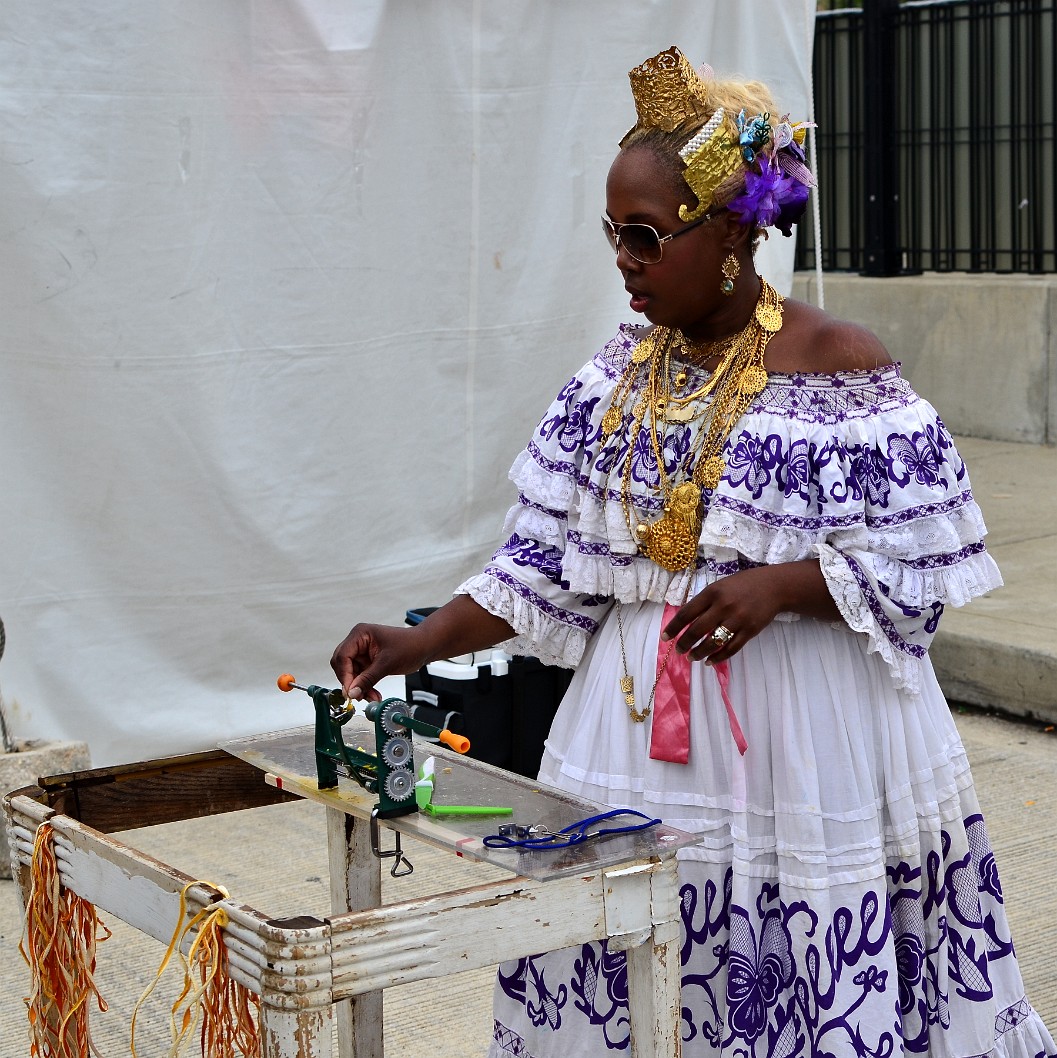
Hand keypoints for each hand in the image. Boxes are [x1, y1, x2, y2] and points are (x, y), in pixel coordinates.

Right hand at [330, 624, 429, 701]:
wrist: (424, 647)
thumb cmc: (410, 646)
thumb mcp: (387, 663)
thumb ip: (368, 678)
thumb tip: (352, 692)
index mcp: (360, 634)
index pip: (342, 655)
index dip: (344, 674)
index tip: (349, 691)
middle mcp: (358, 641)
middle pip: (342, 665)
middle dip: (350, 682)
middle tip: (357, 696)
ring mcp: (362, 652)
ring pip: (351, 674)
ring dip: (359, 687)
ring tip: (371, 698)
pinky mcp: (368, 661)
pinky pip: (360, 677)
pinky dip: (365, 687)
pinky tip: (373, 695)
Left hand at [661, 561, 836, 663]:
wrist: (774, 587)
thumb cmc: (742, 585)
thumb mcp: (719, 586)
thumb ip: (704, 601)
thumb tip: (685, 620)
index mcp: (712, 593)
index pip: (687, 613)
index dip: (674, 627)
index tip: (665, 637)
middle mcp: (724, 606)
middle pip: (697, 630)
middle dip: (684, 643)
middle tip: (679, 651)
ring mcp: (738, 620)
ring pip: (713, 642)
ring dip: (699, 653)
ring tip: (692, 657)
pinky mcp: (750, 631)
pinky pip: (731, 649)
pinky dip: (718, 657)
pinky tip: (710, 661)